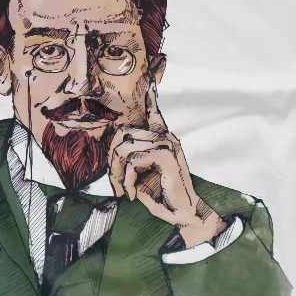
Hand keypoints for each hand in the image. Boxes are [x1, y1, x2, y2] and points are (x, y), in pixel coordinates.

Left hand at [108, 84, 226, 247]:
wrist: (183, 214)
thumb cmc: (162, 197)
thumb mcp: (142, 175)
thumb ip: (132, 160)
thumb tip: (116, 152)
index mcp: (161, 139)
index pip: (154, 113)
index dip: (150, 98)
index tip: (149, 82)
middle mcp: (165, 137)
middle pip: (122, 135)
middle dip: (112, 162)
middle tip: (116, 185)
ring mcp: (167, 144)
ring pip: (124, 149)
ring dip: (118, 174)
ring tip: (124, 191)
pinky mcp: (166, 155)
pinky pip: (133, 161)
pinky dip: (127, 180)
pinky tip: (133, 194)